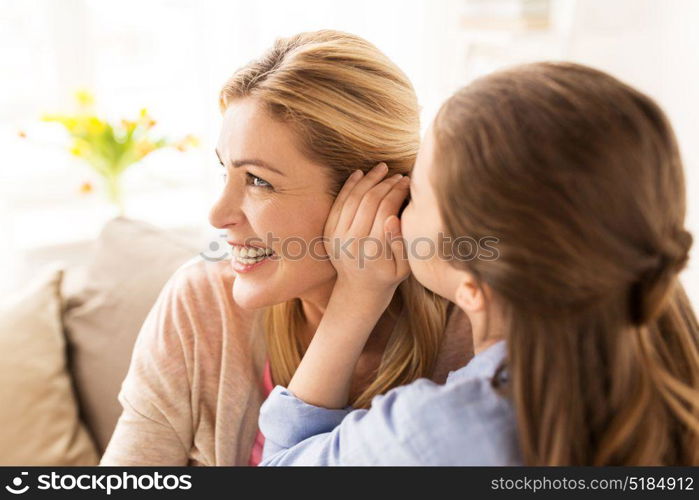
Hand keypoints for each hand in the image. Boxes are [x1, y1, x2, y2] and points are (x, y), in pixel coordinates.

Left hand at [323, 162, 410, 296]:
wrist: (358, 291)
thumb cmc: (388, 277)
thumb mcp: (403, 268)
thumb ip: (400, 243)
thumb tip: (393, 217)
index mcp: (373, 249)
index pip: (386, 209)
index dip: (398, 191)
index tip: (408, 182)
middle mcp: (351, 241)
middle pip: (369, 200)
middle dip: (386, 183)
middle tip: (399, 175)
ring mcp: (337, 236)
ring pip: (353, 198)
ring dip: (368, 179)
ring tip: (382, 168)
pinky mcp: (328, 232)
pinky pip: (339, 203)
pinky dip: (349, 186)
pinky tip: (360, 173)